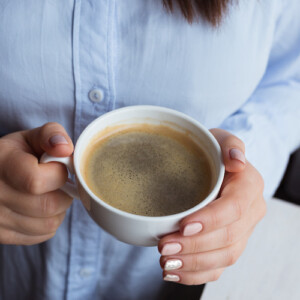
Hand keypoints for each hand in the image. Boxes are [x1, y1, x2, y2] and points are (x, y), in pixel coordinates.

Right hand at [0, 123, 73, 244]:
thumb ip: (52, 135)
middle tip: (57, 183)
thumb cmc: (17, 155)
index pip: (36, 181)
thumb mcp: (31, 138)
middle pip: (48, 206)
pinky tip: (41, 208)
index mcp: (1, 165)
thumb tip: (66, 149)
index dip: (58, 174)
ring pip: (48, 224)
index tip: (57, 167)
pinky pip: (41, 235)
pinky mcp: (2, 235)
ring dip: (58, 209)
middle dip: (63, 193)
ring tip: (49, 194)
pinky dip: (49, 222)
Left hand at [158, 129, 265, 284]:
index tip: (183, 226)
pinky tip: (174, 272)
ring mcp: (241, 231)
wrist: (218, 168)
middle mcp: (250, 212)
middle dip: (194, 246)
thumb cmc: (214, 153)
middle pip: (228, 238)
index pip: (234, 208)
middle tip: (164, 246)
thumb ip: (230, 145)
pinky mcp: (229, 244)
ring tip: (166, 261)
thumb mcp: (220, 139)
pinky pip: (218, 266)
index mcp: (249, 186)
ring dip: (193, 263)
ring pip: (224, 257)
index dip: (211, 220)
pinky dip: (196, 274)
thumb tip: (237, 161)